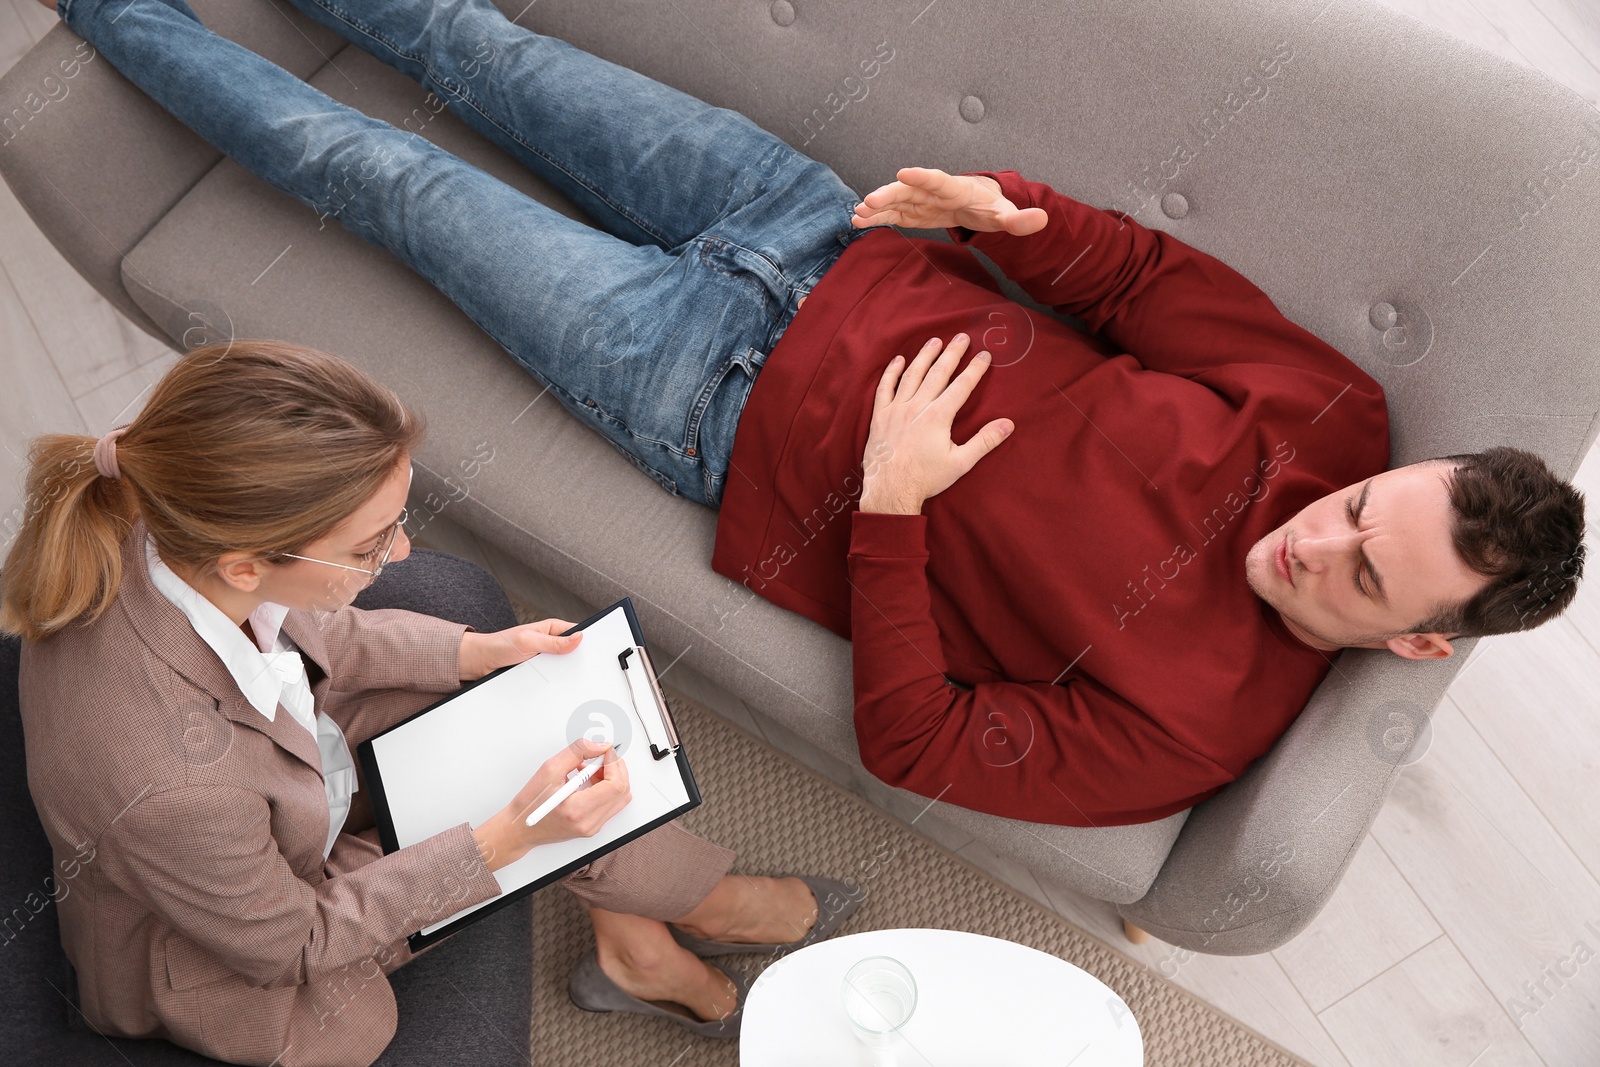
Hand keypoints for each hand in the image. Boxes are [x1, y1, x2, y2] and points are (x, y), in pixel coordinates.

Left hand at [460, 618, 581, 681]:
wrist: (481, 662)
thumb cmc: (500, 645)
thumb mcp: (529, 641)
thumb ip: (553, 642)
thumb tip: (578, 638)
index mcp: (551, 628)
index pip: (577, 633)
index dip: (587, 642)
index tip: (595, 652)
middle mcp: (550, 642)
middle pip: (572, 652)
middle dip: (576, 661)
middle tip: (581, 670)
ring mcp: (544, 656)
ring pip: (563, 666)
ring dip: (564, 673)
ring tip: (565, 678)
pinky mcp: (538, 670)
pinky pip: (552, 676)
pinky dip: (554, 681)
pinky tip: (555, 686)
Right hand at [472, 738, 630, 871]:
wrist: (520, 829)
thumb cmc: (530, 803)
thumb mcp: (549, 770)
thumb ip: (577, 752)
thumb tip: (600, 746)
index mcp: (578, 810)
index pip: (615, 785)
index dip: (615, 763)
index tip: (606, 751)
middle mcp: (589, 822)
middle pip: (622, 791)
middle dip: (615, 768)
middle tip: (601, 755)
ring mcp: (593, 827)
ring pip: (619, 798)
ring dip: (611, 777)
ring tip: (589, 767)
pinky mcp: (592, 826)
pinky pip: (610, 804)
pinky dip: (605, 788)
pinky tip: (588, 779)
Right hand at [851, 167, 1047, 234]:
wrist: (980, 203)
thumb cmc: (992, 206)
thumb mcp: (1008, 214)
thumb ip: (1021, 219)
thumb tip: (1042, 219)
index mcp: (956, 188)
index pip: (938, 180)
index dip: (921, 176)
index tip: (903, 172)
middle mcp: (934, 191)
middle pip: (909, 190)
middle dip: (889, 194)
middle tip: (869, 201)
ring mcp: (921, 201)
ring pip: (896, 200)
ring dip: (877, 206)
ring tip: (857, 214)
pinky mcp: (914, 213)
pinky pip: (893, 213)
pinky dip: (877, 217)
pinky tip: (859, 222)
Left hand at [858, 334, 1013, 513]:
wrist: (891, 491)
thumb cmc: (926, 479)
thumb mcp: (961, 463)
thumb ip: (985, 441)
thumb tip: (1008, 424)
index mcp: (938, 417)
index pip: (961, 385)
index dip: (975, 369)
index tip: (985, 355)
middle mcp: (917, 407)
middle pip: (938, 373)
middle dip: (952, 353)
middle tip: (962, 337)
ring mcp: (896, 410)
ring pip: (912, 375)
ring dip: (924, 356)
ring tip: (935, 341)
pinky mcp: (880, 416)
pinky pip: (885, 388)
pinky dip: (891, 372)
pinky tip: (899, 360)